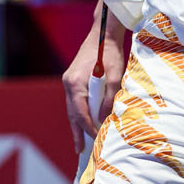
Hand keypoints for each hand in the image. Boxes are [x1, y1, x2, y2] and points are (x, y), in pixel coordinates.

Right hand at [62, 26, 124, 154]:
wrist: (102, 34)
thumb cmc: (110, 53)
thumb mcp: (114, 76)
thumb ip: (108, 98)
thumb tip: (104, 117)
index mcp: (76, 83)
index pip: (80, 113)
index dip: (88, 128)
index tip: (97, 139)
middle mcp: (68, 83)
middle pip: (72, 113)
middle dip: (77, 132)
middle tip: (80, 150)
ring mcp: (68, 80)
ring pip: (71, 108)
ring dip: (76, 124)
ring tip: (79, 142)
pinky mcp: (72, 78)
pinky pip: (73, 101)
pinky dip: (77, 113)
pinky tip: (81, 122)